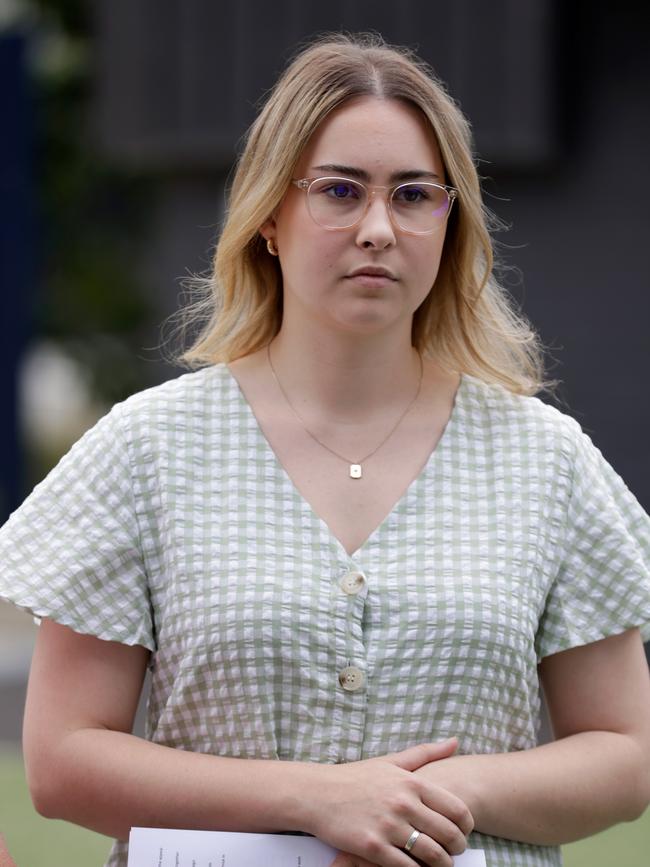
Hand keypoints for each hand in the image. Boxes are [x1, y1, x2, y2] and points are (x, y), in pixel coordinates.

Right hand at [305, 739, 473, 866]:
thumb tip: (455, 742)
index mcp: (411, 783)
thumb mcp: (391, 761)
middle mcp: (403, 804)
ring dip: (442, 864)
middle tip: (455, 852)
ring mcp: (388, 827)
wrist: (318, 793)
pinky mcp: (373, 847)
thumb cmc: (355, 777)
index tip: (464, 832)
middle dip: (457, 848)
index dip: (467, 826)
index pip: (456, 809)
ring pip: (432, 855)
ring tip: (441, 865)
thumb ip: (426, 753)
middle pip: (448, 834)